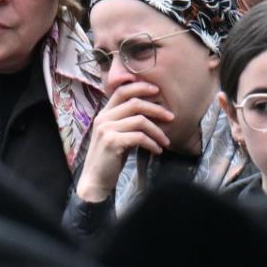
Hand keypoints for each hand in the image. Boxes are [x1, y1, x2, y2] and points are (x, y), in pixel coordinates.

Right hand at [75, 81, 172, 201]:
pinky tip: (157, 150)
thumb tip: (150, 111)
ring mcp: (106, 129)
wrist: (95, 179)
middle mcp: (103, 118)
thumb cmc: (110, 158)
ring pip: (139, 121)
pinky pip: (139, 137)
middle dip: (156, 109)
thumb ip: (126, 121)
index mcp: (104, 113)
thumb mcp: (116, 134)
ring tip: (165, 141)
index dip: (140, 87)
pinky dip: (152, 143)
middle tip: (171, 117)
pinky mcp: (112, 142)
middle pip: (134, 103)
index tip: (157, 90)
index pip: (121, 91)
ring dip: (157, 131)